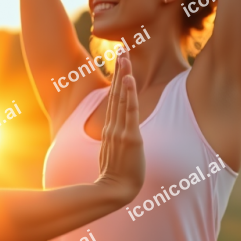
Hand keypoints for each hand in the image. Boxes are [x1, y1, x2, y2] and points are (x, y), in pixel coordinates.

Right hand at [96, 53, 144, 205]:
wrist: (115, 190)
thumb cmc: (116, 176)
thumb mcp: (114, 154)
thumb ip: (115, 142)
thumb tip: (116, 137)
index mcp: (111, 129)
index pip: (114, 99)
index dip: (117, 80)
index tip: (121, 63)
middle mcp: (114, 126)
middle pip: (116, 93)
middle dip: (120, 71)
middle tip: (122, 49)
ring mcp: (120, 130)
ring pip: (122, 98)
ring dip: (123, 75)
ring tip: (125, 56)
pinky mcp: (129, 136)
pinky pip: (129, 111)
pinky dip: (129, 94)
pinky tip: (128, 79)